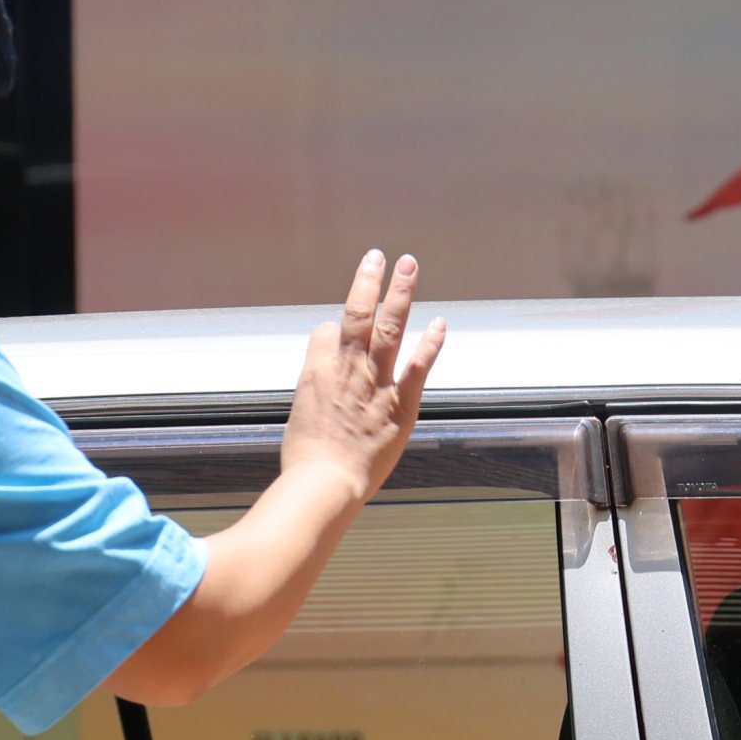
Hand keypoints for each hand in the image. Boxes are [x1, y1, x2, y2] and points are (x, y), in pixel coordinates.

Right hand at [281, 251, 445, 513]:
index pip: (326, 332)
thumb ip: (315, 394)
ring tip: (408, 264)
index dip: (333, 331)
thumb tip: (323, 389)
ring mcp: (375, 383)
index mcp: (316, 371)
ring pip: (388, 327)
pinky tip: (440, 322)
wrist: (324, 484)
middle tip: (378, 255)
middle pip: (357, 313)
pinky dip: (431, 342)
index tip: (339, 335)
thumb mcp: (300, 417)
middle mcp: (346, 368)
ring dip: (400, 293)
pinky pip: (418, 365)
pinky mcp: (401, 404)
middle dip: (368, 281)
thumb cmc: (306, 460)